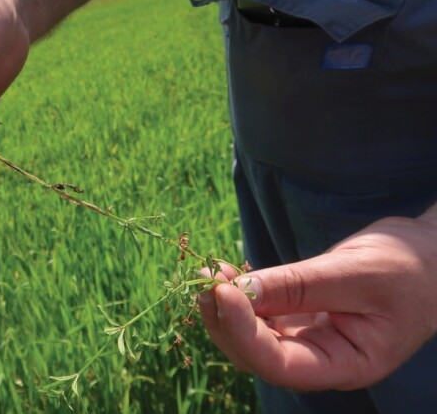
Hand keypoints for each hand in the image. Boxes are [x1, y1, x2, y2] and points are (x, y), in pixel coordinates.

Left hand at [198, 204, 436, 390]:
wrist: (429, 256)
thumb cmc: (406, 267)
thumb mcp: (354, 272)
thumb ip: (298, 285)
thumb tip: (241, 290)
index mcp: (346, 364)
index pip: (280, 365)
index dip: (243, 333)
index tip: (222, 293)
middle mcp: (321, 359)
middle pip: (258, 355)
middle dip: (226, 319)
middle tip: (206, 278)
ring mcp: (307, 340)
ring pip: (252, 336)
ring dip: (226, 307)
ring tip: (212, 271)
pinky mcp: (297, 318)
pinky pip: (260, 314)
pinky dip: (241, 295)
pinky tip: (228, 273)